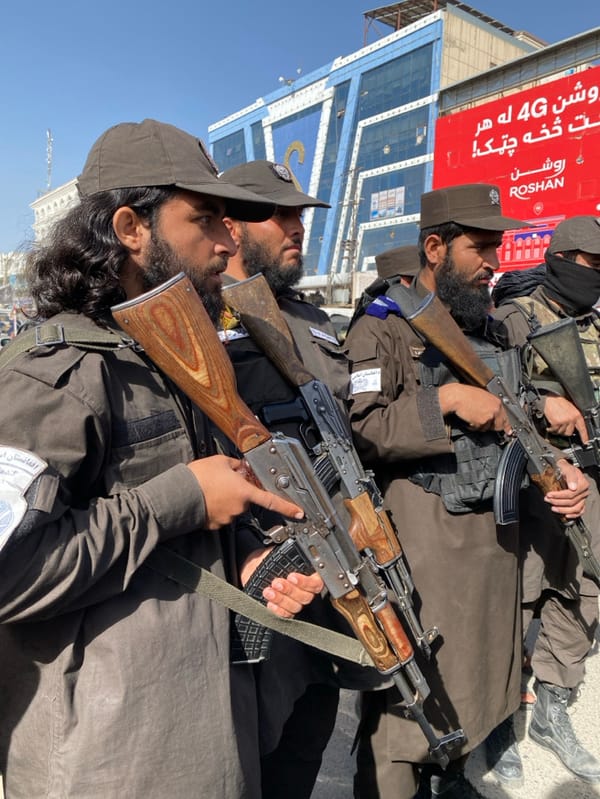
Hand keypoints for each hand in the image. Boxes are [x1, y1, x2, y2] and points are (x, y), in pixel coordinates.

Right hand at [186, 455, 302, 529]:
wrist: (178, 495)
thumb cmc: (199, 477)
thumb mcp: (221, 461)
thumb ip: (237, 465)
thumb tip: (242, 468)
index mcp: (244, 492)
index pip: (271, 500)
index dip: (287, 507)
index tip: (299, 512)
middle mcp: (239, 508)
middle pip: (246, 500)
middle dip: (240, 491)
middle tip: (224, 481)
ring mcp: (227, 518)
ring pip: (233, 507)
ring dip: (227, 499)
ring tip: (211, 488)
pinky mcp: (215, 525)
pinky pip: (221, 514)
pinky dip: (216, 507)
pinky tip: (206, 498)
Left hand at [241, 547, 323, 618]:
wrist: (250, 569)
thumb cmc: (265, 559)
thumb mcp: (275, 553)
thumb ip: (284, 554)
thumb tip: (288, 551)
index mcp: (306, 572)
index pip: (316, 582)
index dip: (306, 582)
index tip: (291, 576)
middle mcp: (302, 588)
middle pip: (306, 596)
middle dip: (290, 590)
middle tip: (277, 583)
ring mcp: (293, 600)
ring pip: (295, 606)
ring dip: (281, 599)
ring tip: (268, 591)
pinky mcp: (284, 609)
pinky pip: (286, 615)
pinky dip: (278, 610)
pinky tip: (270, 603)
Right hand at [438, 384, 511, 433]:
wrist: (457, 396)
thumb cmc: (466, 394)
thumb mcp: (483, 396)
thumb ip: (491, 406)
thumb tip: (493, 414)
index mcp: (497, 401)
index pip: (506, 417)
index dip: (506, 426)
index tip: (508, 431)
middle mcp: (495, 409)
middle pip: (498, 426)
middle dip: (490, 426)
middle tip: (482, 423)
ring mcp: (490, 416)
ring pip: (487, 428)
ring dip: (479, 425)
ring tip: (472, 415)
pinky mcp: (482, 422)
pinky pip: (478, 429)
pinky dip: (472, 426)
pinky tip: (468, 417)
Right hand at [543, 396, 588, 441]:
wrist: (551, 398)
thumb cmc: (559, 402)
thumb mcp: (571, 409)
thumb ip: (574, 418)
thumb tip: (573, 427)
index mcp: (577, 415)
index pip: (582, 428)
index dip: (584, 436)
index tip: (585, 442)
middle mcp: (571, 419)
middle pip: (569, 433)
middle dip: (564, 431)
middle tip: (561, 427)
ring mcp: (564, 421)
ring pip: (561, 432)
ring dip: (557, 430)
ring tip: (555, 423)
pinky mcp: (556, 422)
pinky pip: (554, 430)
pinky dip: (551, 429)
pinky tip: (550, 425)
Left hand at [545, 459, 589, 518]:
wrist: (564, 468)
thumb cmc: (564, 467)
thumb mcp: (566, 467)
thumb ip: (570, 475)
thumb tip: (573, 487)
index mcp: (582, 484)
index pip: (571, 493)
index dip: (559, 496)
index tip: (549, 495)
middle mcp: (584, 491)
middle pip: (572, 501)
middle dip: (558, 502)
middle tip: (547, 500)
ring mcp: (583, 497)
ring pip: (576, 508)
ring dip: (563, 510)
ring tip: (553, 508)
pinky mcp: (580, 502)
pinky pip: (580, 511)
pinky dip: (573, 515)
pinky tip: (566, 515)